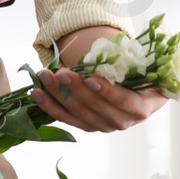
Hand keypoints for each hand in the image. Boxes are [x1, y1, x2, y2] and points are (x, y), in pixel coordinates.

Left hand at [31, 66, 174, 132]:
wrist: (136, 88)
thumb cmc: (138, 71)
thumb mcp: (140, 66)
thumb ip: (126, 63)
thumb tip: (107, 52)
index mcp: (142, 106)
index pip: (124, 102)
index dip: (108, 92)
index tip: (91, 78)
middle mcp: (124, 121)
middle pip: (97, 109)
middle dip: (76, 90)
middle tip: (60, 73)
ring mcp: (104, 125)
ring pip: (79, 114)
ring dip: (59, 95)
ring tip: (45, 77)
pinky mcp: (88, 126)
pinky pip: (67, 118)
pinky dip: (51, 106)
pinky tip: (37, 94)